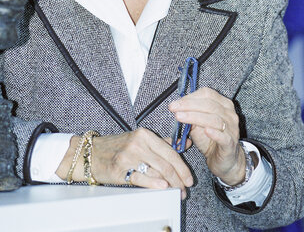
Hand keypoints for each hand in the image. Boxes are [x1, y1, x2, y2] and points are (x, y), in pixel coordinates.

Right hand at [57, 128, 192, 197]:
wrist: (91, 154)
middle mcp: (138, 143)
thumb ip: (163, 142)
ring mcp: (129, 156)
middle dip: (179, 179)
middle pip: (166, 163)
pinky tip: (162, 187)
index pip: (170, 152)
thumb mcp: (140, 140)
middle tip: (184, 190)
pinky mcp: (120, 169)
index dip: (183, 167)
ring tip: (175, 192)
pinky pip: (141, 177)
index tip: (189, 178)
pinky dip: (154, 183)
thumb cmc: (117, 147)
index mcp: (145, 134)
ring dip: (170, 185)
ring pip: (157, 171)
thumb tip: (184, 142)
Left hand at [169, 87, 245, 184]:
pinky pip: (224, 137)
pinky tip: (206, 130)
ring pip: (215, 119)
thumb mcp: (198, 124)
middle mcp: (230, 114)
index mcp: (223, 104)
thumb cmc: (210, 139)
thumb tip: (177, 107)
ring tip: (180, 117)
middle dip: (189, 105)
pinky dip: (215, 133)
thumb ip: (191, 115)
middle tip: (173, 108)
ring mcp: (232, 129)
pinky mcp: (230, 144)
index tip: (176, 103)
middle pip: (210, 105)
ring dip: (195, 117)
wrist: (224, 160)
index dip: (190, 97)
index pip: (207, 94)